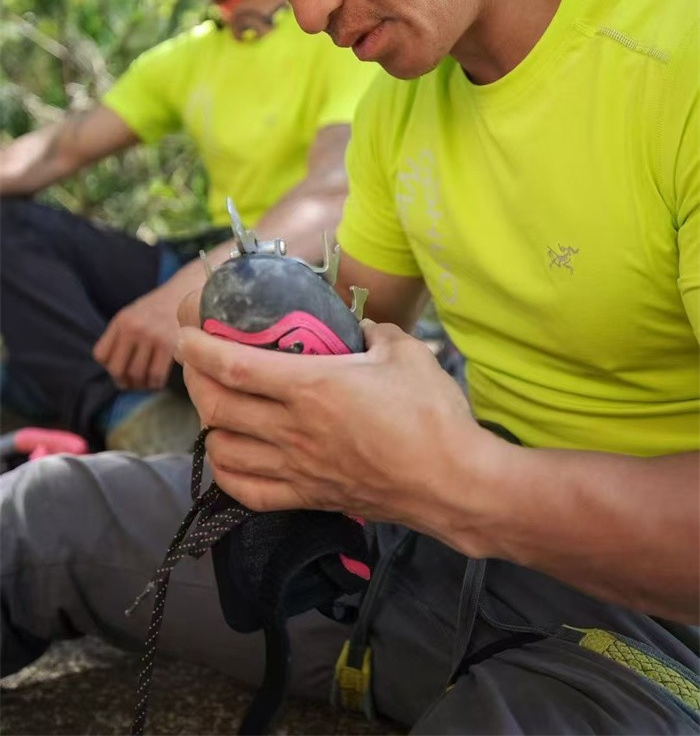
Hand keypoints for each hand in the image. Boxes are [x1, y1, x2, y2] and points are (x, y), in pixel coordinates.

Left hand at [93, 283, 182, 389]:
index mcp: (121, 321)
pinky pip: (156, 375)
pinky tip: (157, 381)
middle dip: (122, 381)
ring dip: (140, 385)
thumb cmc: (157, 309)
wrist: (185, 295)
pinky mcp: (170, 345)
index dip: (107, 367)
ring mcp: (152, 336)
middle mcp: (134, 328)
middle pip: (116, 369)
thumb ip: (119, 337)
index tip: (119, 368)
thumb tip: (113, 369)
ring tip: (144, 382)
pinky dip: (155, 384)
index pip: (100, 355)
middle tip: (130, 383)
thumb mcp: (132, 315)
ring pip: (137, 375)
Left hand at [176, 299, 502, 544]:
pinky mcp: (309, 496)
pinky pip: (248, 492)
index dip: (199, 347)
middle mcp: (294, 429)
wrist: (453, 483)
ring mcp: (298, 467)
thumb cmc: (433, 415)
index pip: (234, 365)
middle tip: (199, 363)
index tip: (185, 331)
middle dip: (196, 381)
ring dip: (208, 425)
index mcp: (312, 387)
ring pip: (223, 450)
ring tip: (214, 406)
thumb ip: (375, 331)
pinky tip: (231, 456)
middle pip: (217, 407)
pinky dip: (228, 472)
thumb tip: (360, 325)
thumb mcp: (405, 352)